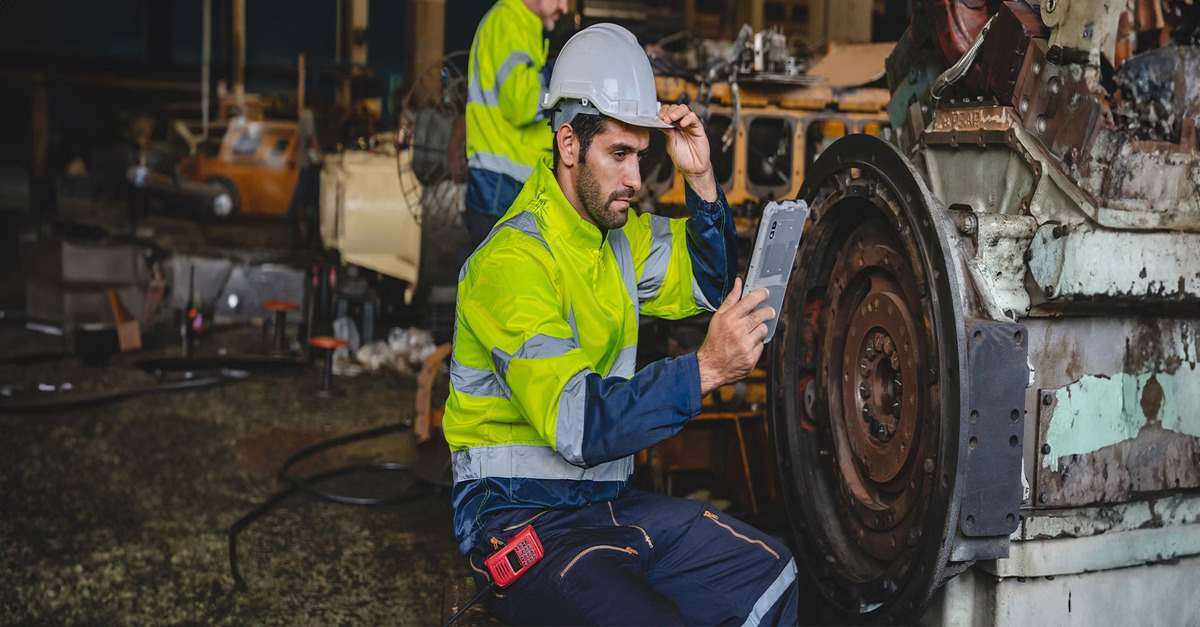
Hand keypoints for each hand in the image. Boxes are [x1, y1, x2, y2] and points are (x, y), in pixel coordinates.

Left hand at [658, 104, 716, 201]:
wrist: (692, 168)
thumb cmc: (682, 157)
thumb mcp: (670, 144)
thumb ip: (666, 132)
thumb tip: (659, 122)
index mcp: (673, 127)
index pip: (668, 113)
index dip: (663, 112)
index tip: (658, 117)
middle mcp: (681, 124)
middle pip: (676, 108)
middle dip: (669, 111)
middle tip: (664, 118)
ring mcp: (690, 125)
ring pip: (685, 110)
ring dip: (677, 112)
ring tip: (671, 118)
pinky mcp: (698, 128)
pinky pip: (694, 118)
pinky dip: (687, 118)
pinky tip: (682, 124)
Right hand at [695, 278, 774, 395]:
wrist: (711, 366)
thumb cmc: (714, 341)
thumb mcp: (718, 317)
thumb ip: (731, 299)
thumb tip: (738, 283)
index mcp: (728, 319)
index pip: (749, 301)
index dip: (760, 295)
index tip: (765, 293)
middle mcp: (737, 331)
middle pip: (761, 315)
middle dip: (767, 312)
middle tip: (768, 312)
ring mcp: (745, 345)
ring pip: (763, 330)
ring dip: (760, 329)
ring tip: (752, 332)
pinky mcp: (751, 357)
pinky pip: (762, 346)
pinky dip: (757, 344)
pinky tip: (748, 344)